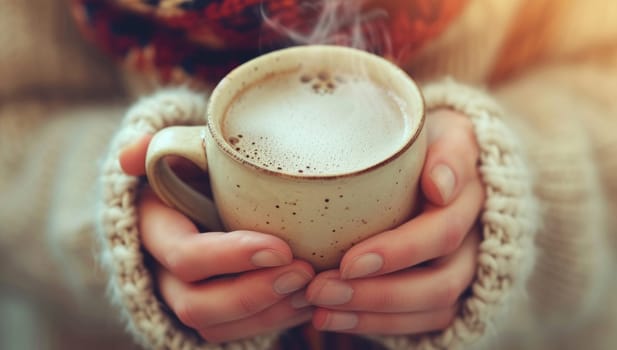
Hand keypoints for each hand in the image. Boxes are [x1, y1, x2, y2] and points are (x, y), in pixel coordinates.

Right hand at [119, 137, 314, 342]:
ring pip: (219, 326)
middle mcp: (162, 272)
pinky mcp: (211, 312)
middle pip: (197, 304)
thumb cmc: (195, 169)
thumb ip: (159, 147)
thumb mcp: (180, 151)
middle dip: (254, 294)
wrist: (196, 193)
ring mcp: (184, 296)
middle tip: (303, 272)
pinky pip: (237, 333)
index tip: (280, 248)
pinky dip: (275, 322)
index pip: (185, 256)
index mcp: (153, 230)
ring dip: (270, 314)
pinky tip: (307, 302)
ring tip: (311, 288)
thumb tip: (132, 155)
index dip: (230, 258)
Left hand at [306, 109, 483, 334]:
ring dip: (372, 315)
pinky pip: (421, 322)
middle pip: (438, 283)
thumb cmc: (429, 143)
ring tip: (320, 311)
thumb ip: (447, 152)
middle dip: (377, 293)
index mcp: (470, 195)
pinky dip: (376, 325)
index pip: (442, 231)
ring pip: (430, 309)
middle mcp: (475, 239)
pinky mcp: (444, 288)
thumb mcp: (442, 131)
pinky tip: (334, 319)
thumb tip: (439, 186)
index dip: (399, 252)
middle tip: (320, 290)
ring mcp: (464, 268)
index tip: (349, 261)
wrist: (443, 162)